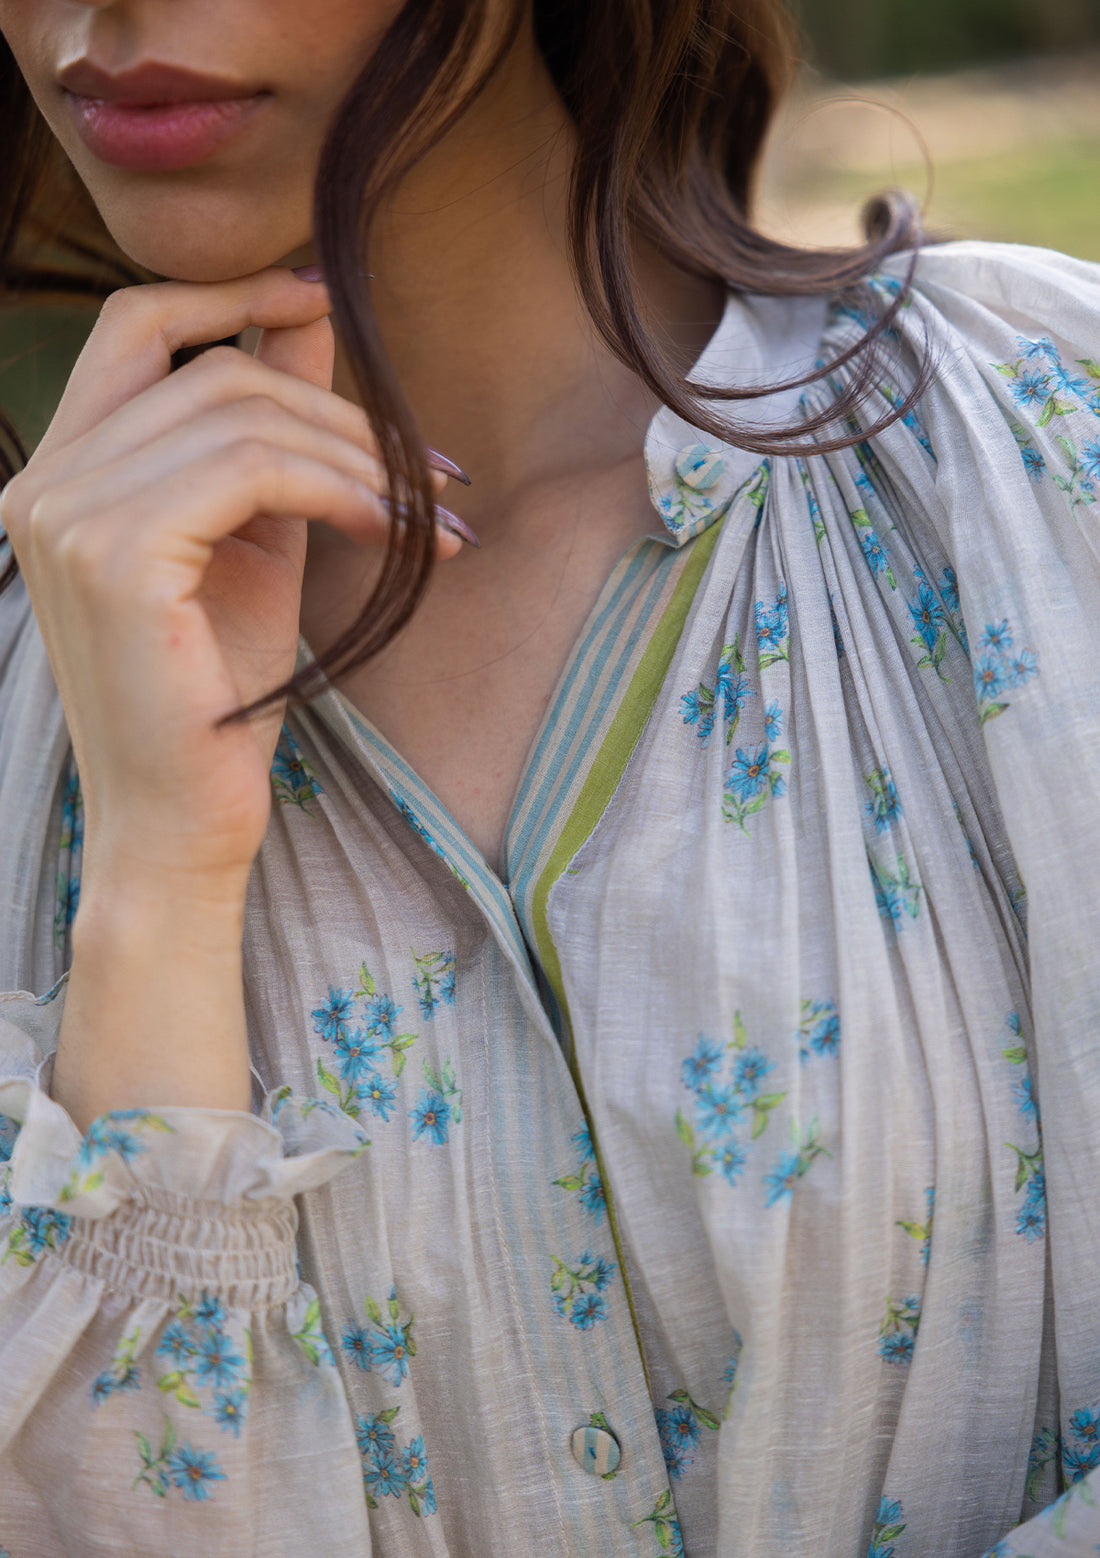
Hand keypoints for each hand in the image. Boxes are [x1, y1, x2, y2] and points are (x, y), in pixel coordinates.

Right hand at [1, 267, 456, 898]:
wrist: (182, 819)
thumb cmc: (219, 696)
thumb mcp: (254, 539)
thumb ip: (269, 434)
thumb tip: (308, 317)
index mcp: (62, 474)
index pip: (132, 327)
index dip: (230, 293)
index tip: (323, 297)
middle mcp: (42, 481)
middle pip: (211, 373)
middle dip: (339, 410)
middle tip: (430, 470)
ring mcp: (64, 513)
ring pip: (241, 415)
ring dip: (360, 458)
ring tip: (431, 514)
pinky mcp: (112, 554)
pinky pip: (255, 469)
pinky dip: (345, 488)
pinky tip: (401, 531)